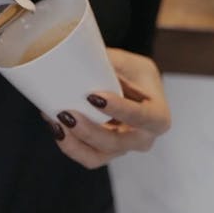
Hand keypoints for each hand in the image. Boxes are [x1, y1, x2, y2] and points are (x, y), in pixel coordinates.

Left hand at [45, 48, 170, 168]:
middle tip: (66, 114)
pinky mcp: (105, 153)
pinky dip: (69, 145)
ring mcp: (122, 149)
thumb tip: (79, 55)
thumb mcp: (129, 63)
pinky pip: (86, 157)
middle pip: (116, 143)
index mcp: (158, 117)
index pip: (142, 117)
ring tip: (55, 121)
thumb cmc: (133, 75)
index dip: (119, 110)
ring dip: (73, 143)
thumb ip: (109, 62)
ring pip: (97, 157)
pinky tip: (56, 128)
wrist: (130, 89)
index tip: (94, 97)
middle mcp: (143, 139)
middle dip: (89, 131)